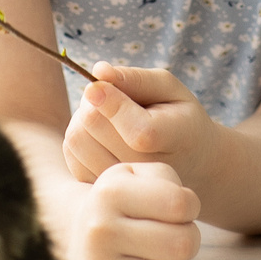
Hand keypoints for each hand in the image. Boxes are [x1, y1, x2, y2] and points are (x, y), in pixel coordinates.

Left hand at [64, 63, 220, 185]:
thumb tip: (99, 71)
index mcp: (174, 142)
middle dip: (92, 100)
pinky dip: (79, 135)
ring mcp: (123, 185)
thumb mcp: (171, 90)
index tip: (96, 85)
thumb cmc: (177, 118)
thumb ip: (137, 79)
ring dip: (81, 117)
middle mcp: (148, 171)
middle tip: (105, 93)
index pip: (137, 131)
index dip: (110, 103)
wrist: (189, 164)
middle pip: (94, 127)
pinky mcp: (100, 188)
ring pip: (76, 140)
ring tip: (104, 114)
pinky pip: (71, 155)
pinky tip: (99, 133)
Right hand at [70, 161, 201, 259]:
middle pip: (182, 244)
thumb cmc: (122, 202)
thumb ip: (167, 179)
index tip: (179, 208)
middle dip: (189, 238)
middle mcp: (99, 232)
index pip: (180, 204)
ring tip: (162, 256)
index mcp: (110, 193)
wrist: (76, 234)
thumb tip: (185, 208)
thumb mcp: (138, 175)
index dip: (190, 205)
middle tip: (174, 234)